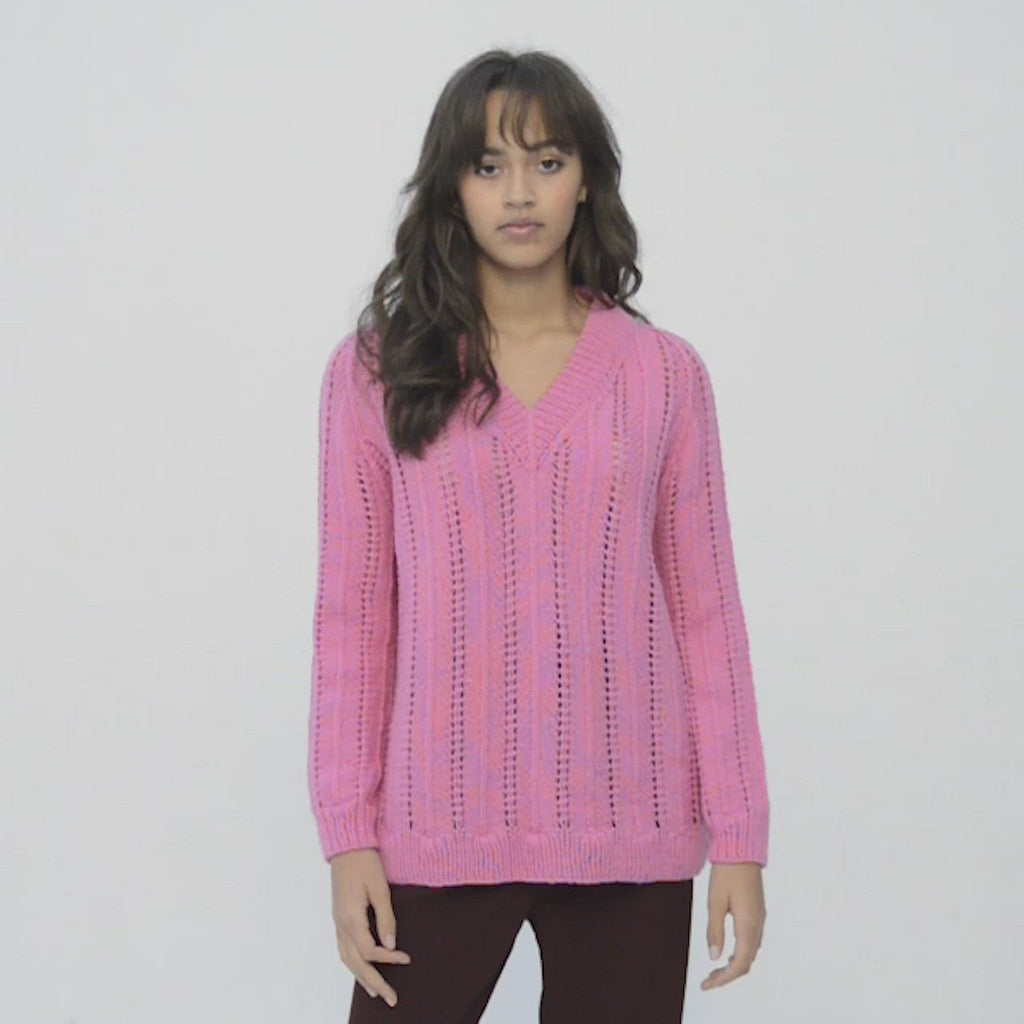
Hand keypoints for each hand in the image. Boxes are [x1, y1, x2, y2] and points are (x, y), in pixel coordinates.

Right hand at [329, 848, 412, 1007]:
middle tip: (391, 998)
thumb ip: (386, 918)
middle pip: (355, 962)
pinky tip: (361, 966)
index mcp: (351, 918)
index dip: (388, 958)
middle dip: (373, 981)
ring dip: (360, 976)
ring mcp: (337, 921)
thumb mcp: (379, 888)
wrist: (347, 845)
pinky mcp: (338, 916)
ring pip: (346, 958)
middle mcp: (340, 924)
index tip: (406, 959)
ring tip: (375, 990)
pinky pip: (343, 947)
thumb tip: (391, 945)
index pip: (370, 951)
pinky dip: (352, 962)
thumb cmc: (364, 862)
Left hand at [700, 862, 765, 990]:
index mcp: (748, 924)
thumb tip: (714, 957)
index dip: (724, 978)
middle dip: (728, 975)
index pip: (739, 963)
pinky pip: (752, 941)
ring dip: (734, 965)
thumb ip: (714, 930)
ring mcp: (759, 918)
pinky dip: (740, 953)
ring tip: (715, 971)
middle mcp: (758, 925)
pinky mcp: (757, 912)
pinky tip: (727, 952)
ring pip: (750, 952)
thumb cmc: (726, 872)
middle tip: (708, 981)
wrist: (741, 849)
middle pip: (747, 961)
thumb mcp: (715, 901)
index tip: (707, 985)